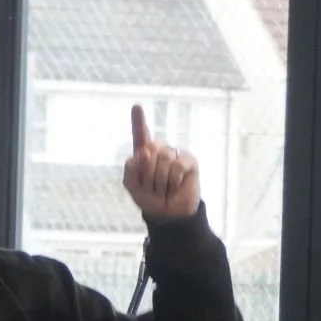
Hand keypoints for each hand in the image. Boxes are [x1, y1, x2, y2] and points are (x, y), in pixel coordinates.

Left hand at [121, 104, 200, 222]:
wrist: (167, 214)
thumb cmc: (148, 198)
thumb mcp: (131, 185)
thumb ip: (131, 168)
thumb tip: (144, 151)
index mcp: (143, 153)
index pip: (140, 135)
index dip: (138, 122)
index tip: (136, 107)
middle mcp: (159, 150)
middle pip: (148, 152)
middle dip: (147, 175)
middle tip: (152, 188)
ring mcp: (174, 154)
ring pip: (163, 159)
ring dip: (159, 181)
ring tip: (163, 189)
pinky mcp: (189, 161)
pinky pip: (177, 166)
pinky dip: (173, 180)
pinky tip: (175, 186)